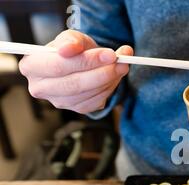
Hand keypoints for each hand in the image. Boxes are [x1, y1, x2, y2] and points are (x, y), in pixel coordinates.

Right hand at [19, 30, 133, 113]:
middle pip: (74, 84)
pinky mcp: (77, 109)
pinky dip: (109, 88)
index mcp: (31, 66)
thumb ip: (72, 40)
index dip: (86, 61)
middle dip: (102, 72)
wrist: (82, 63)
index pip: (59, 66)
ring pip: (88, 94)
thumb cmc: (74, 49)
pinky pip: (96, 101)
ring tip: (122, 65)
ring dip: (110, 80)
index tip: (110, 54)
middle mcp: (40, 88)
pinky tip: (114, 77)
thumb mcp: (72, 37)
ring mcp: (58, 102)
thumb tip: (69, 48)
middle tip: (121, 62)